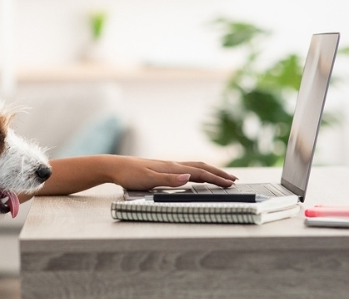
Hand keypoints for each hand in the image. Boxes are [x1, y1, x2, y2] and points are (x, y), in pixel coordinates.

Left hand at [108, 157, 236, 190]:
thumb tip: (189, 177)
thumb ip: (169, 179)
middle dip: (218, 173)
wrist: (114, 166)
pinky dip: (198, 172)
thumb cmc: (129, 174)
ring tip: (221, 176)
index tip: (231, 183)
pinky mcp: (162, 169)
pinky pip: (186, 169)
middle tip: (234, 180)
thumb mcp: (148, 179)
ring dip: (210, 171)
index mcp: (172, 168)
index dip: (216, 178)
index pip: (199, 172)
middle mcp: (172, 165)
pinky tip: (197, 176)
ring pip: (194, 167)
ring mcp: (168, 166)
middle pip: (201, 167)